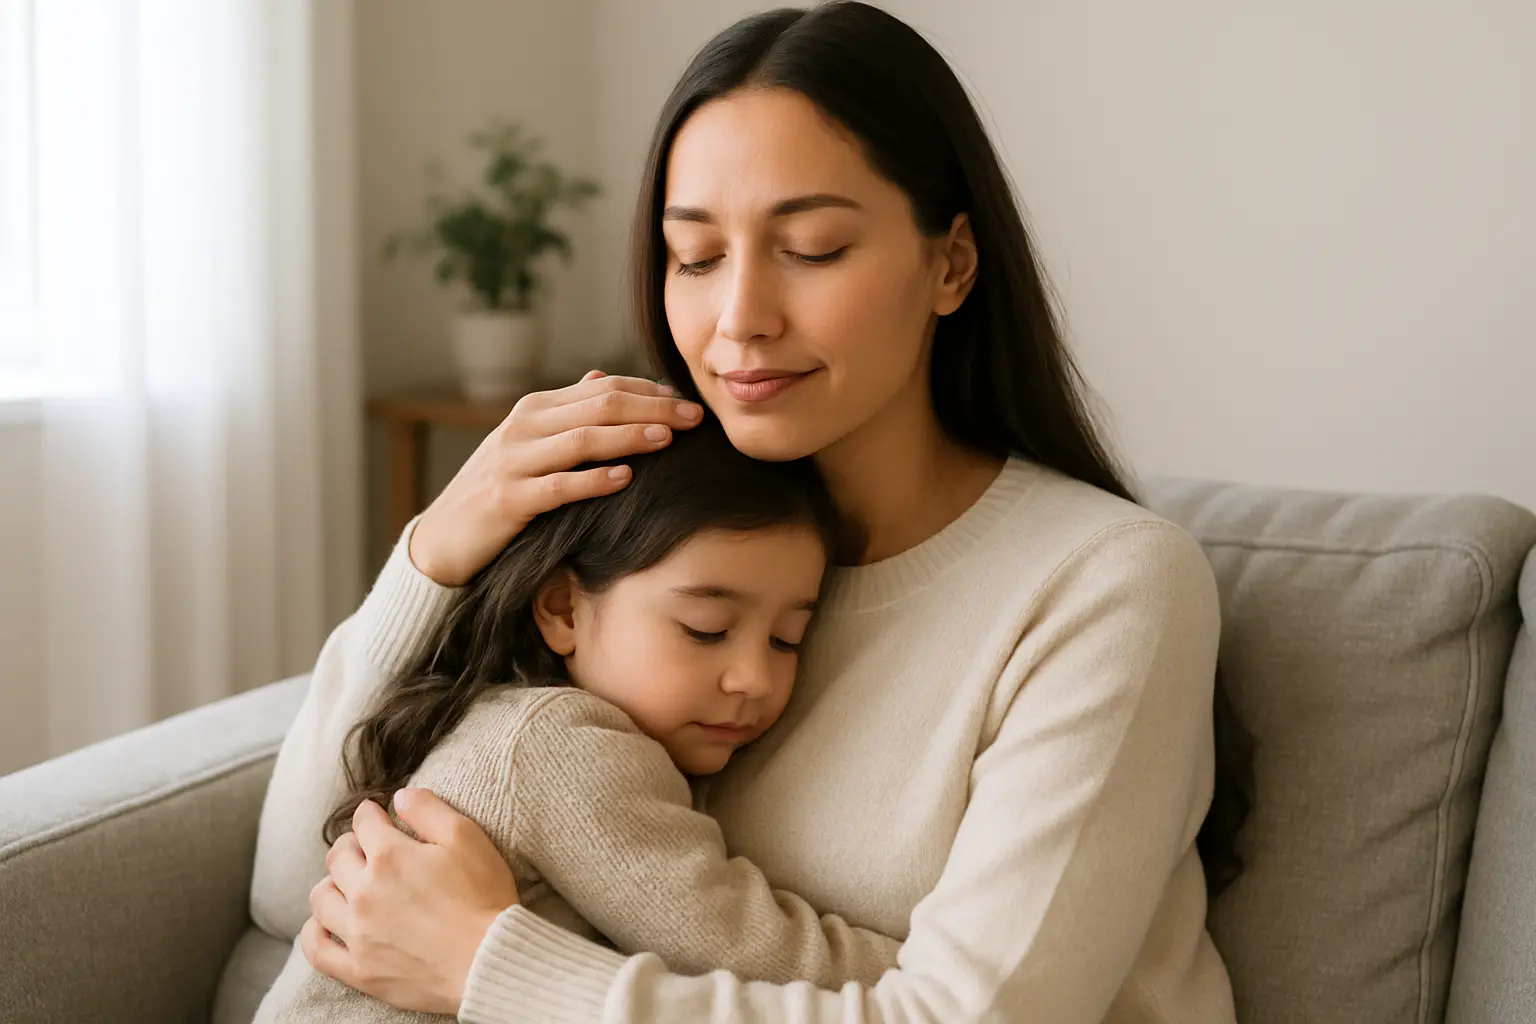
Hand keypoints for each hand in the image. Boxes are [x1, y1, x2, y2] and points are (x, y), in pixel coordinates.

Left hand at [302, 789, 519, 1014]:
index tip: (377, 815)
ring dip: (331, 884)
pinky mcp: (359, 969)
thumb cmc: (484, 898)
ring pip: (321, 898)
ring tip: (348, 884)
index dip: (371, 813)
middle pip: (338, 857)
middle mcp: (365, 892)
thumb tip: (400, 796)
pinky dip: (314, 932)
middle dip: (351, 844)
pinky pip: (316, 949)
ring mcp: (358, 933)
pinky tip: (326, 923)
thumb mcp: (468, 839)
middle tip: (366, 848)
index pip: (364, 822)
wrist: (488, 962)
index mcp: (390, 856)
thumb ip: (430, 810)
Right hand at [409, 369, 704, 585]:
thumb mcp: (527, 443)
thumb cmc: (495, 490)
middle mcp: (524, 427)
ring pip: (582, 440)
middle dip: (653, 410)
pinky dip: (594, 480)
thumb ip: (566, 412)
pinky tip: (626, 478)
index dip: (648, 392)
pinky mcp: (509, 500)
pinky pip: (559, 487)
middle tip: (695, 419)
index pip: (602, 389)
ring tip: (669, 440)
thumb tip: (601, 377)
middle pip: (599, 407)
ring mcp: (514, 462)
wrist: (442, 538)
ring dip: (630, 437)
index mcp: (534, 409)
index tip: (687, 402)